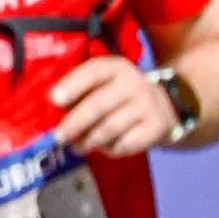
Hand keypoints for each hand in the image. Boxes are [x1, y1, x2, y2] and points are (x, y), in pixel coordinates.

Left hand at [51, 52, 178, 161]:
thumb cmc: (120, 96)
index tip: (54, 100)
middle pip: (98, 105)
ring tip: (77, 147)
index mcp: (116, 68)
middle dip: (74, 123)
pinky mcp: (156, 126)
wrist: (165, 106)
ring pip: (110, 128)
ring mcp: (147, 105)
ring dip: (89, 141)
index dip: (72, 85)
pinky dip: (111, 149)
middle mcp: (134, 83)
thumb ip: (80, 93)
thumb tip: (52, 112)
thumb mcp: (104, 84)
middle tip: (58, 137)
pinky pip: (126, 143)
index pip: (93, 72)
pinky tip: (104, 148)